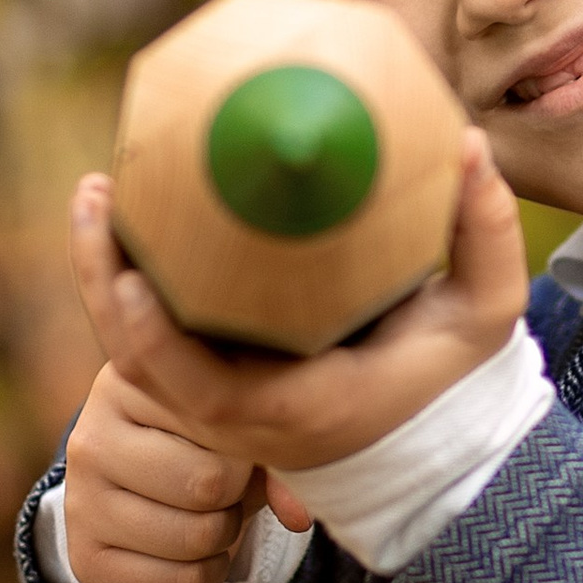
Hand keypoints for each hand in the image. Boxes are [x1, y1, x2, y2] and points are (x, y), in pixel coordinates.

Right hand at [60, 368, 288, 582]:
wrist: (143, 478)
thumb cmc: (202, 437)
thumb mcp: (236, 426)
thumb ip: (276, 450)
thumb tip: (300, 516)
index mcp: (131, 382)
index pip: (218, 425)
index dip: (247, 449)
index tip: (237, 446)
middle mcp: (90, 438)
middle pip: (205, 486)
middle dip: (235, 496)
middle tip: (226, 489)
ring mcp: (79, 501)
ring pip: (193, 539)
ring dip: (223, 536)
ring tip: (211, 514)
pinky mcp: (84, 558)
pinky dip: (205, 576)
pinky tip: (196, 551)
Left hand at [67, 125, 531, 482]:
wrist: (430, 436)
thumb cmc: (452, 373)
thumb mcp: (485, 313)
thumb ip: (484, 234)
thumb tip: (469, 145)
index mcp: (299, 408)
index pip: (205, 393)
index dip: (157, 343)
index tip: (130, 281)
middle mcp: (244, 420)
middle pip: (142, 368)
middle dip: (104, 282)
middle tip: (98, 193)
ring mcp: (220, 409)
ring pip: (134, 356)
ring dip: (104, 277)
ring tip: (98, 193)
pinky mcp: (213, 386)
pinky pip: (152, 343)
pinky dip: (127, 288)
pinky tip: (126, 221)